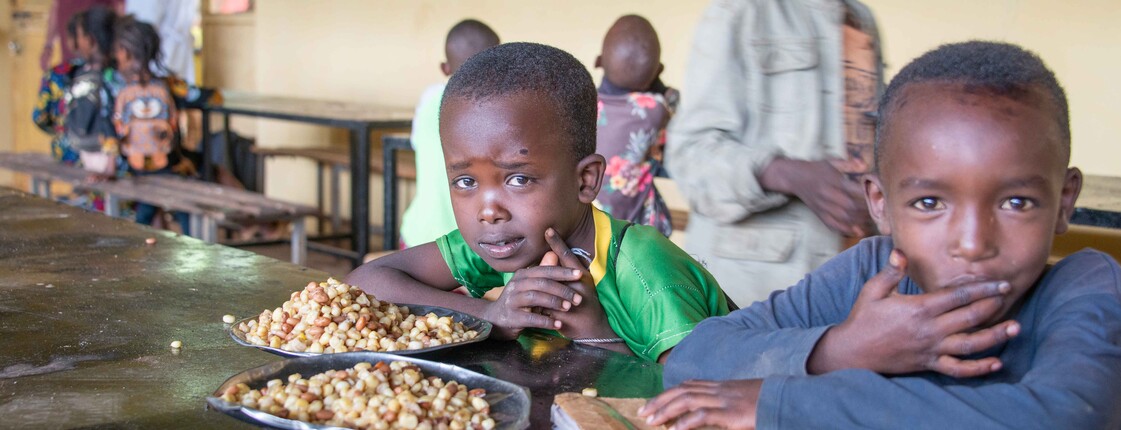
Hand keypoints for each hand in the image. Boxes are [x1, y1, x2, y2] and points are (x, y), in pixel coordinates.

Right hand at [481, 260, 583, 339]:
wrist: (495, 320)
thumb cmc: (518, 301)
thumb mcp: (529, 285)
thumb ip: (543, 272)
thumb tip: (554, 253)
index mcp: (522, 275)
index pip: (545, 271)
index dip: (563, 272)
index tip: (580, 275)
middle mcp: (515, 285)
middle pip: (542, 283)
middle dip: (562, 289)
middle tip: (578, 298)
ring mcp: (512, 301)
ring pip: (536, 297)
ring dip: (554, 302)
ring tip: (568, 308)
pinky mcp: (512, 317)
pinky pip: (531, 318)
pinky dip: (546, 320)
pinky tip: (558, 324)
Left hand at [540, 228, 616, 340]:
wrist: (595, 329)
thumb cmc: (586, 303)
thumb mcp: (580, 285)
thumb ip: (564, 271)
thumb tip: (551, 253)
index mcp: (582, 278)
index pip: (568, 257)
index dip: (558, 243)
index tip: (548, 230)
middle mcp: (579, 287)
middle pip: (555, 272)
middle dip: (543, 263)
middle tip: (533, 248)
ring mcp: (572, 303)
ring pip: (547, 291)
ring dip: (539, 290)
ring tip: (531, 286)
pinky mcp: (565, 318)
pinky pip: (545, 309)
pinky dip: (539, 308)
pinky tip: (533, 307)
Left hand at [639, 379, 761, 429]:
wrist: (788, 398)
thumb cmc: (768, 401)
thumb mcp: (743, 400)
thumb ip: (726, 405)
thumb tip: (711, 415)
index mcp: (721, 386)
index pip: (688, 385)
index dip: (668, 393)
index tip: (652, 403)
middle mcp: (718, 390)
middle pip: (681, 391)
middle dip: (660, 401)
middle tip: (643, 413)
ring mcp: (723, 400)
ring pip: (687, 400)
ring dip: (666, 410)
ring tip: (651, 421)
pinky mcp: (730, 413)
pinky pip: (703, 416)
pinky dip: (687, 423)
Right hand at [759, 158, 868, 236]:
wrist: (795, 177)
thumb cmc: (816, 169)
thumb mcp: (832, 162)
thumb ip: (849, 163)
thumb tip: (865, 164)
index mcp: (833, 181)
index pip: (854, 191)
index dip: (868, 195)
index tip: (878, 196)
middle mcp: (828, 195)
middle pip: (850, 207)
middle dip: (866, 211)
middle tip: (878, 211)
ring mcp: (823, 207)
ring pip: (844, 218)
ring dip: (859, 221)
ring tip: (871, 221)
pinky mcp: (819, 214)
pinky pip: (833, 225)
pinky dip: (845, 230)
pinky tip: (856, 231)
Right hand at [808, 250, 1020, 377]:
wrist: (852, 352)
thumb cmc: (863, 318)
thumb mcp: (873, 290)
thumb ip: (891, 271)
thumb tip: (901, 251)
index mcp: (919, 308)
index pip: (957, 296)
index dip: (981, 288)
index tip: (999, 283)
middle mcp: (929, 330)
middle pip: (970, 317)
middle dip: (993, 305)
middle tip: (1009, 294)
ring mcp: (931, 349)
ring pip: (970, 344)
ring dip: (995, 336)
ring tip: (1015, 328)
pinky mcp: (929, 364)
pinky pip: (958, 369)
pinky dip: (978, 368)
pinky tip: (995, 362)